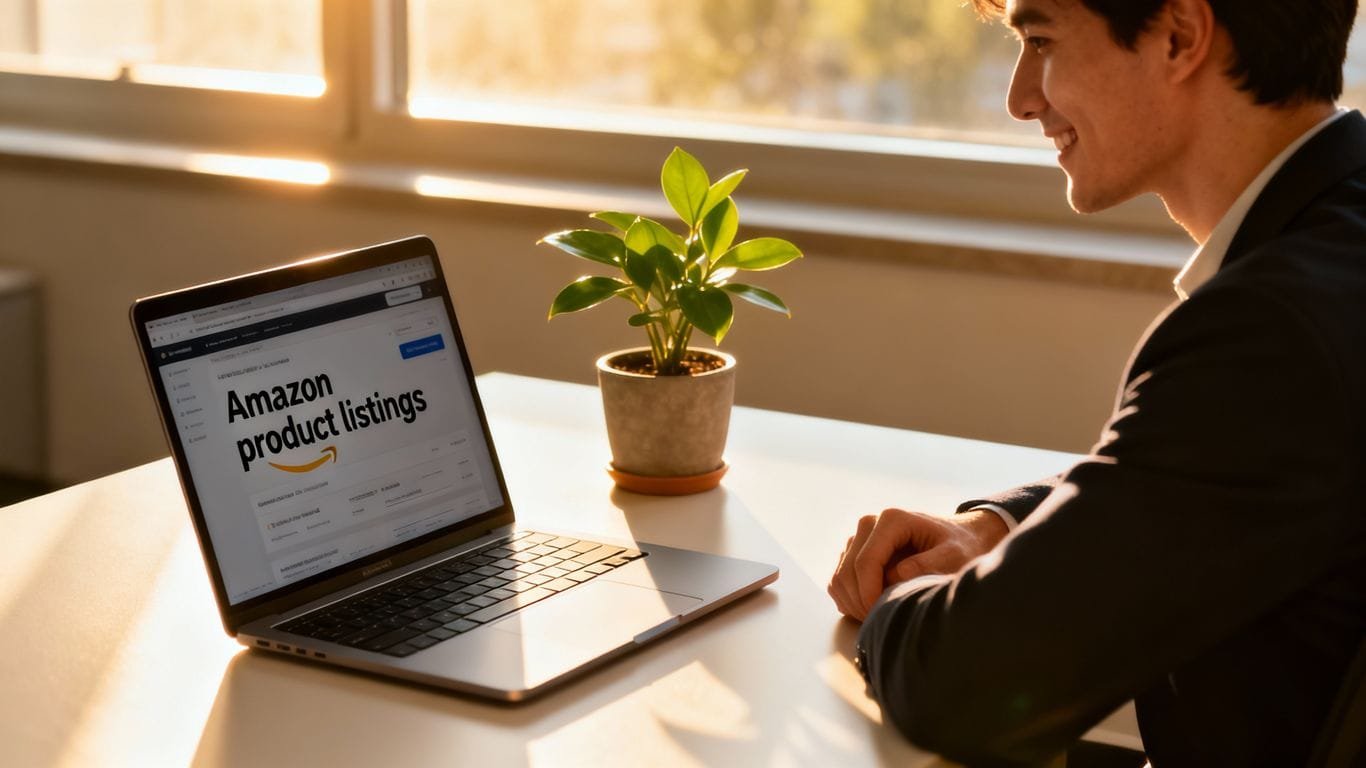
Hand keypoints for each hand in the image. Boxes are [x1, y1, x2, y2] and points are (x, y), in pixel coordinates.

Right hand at [828, 509, 1007, 621]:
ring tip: (880, 617)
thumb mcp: (955, 555)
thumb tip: (898, 575)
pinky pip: (839, 582)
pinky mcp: (853, 552)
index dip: (869, 594)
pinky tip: (872, 609)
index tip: (882, 615)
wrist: (958, 538)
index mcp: (891, 520)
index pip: (865, 562)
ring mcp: (858, 538)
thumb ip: (929, 564)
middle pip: (848, 572)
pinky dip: (849, 601)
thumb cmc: (959, 547)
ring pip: (839, 578)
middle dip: (861, 603)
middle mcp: (869, 523)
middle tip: (881, 622)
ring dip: (854, 604)